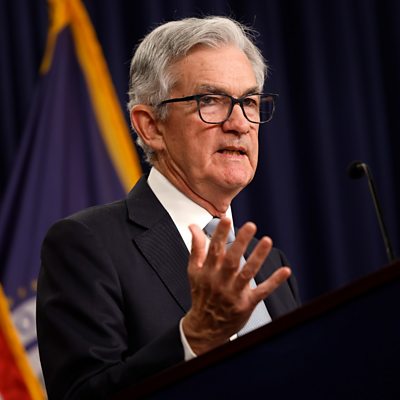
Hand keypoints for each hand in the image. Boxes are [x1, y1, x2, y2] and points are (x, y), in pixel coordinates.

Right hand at [182, 217, 290, 354]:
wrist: (204, 327)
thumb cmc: (201, 295)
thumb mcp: (193, 271)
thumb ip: (196, 247)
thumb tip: (193, 226)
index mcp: (207, 271)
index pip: (213, 249)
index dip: (220, 234)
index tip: (227, 220)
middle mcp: (220, 281)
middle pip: (231, 260)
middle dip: (240, 242)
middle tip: (250, 225)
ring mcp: (233, 293)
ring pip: (247, 273)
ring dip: (257, 257)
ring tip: (267, 241)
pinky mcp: (246, 304)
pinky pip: (261, 292)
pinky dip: (273, 282)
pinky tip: (285, 271)